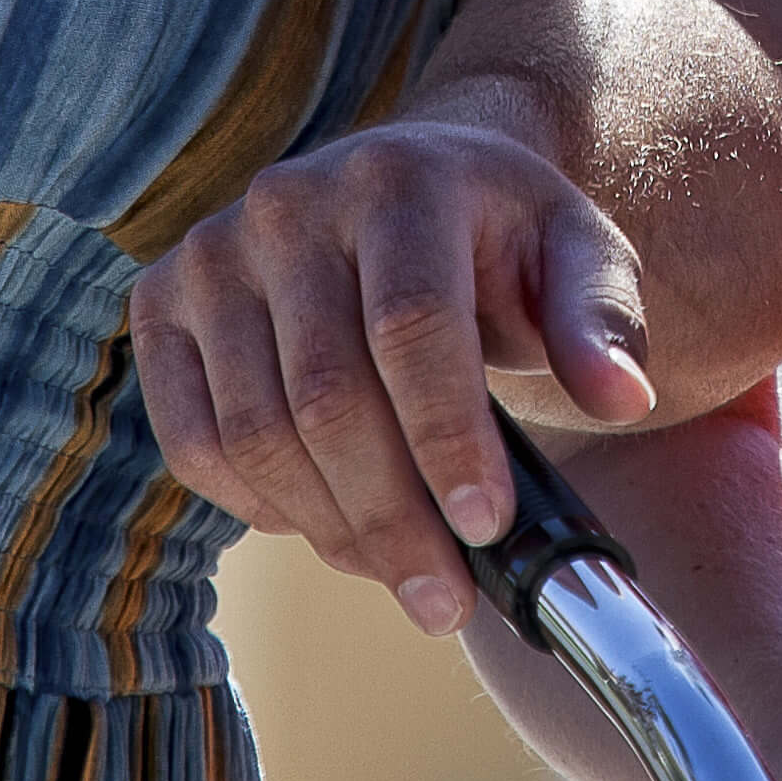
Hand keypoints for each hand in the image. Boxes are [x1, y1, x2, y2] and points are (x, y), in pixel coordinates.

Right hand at [130, 112, 658, 634]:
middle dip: (392, 519)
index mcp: (401, 179)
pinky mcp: (160, 303)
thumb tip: (620, 397)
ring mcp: (212, 251)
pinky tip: (325, 524)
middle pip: (328, 395)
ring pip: (255, 432)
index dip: (446, 440)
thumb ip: (604, 323)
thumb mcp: (578, 258)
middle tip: (444, 602)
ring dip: (330, 529)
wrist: (406, 186)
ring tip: (401, 573)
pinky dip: (257, 507)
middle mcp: (289, 202)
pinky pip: (194, 440)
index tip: (487, 530)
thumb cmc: (501, 241)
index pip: (412, 326)